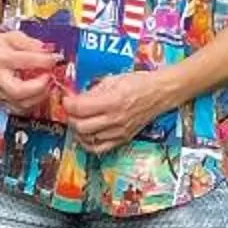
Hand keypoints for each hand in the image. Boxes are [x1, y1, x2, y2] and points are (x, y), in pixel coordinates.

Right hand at [0, 30, 62, 113]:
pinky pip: (19, 110)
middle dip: (40, 86)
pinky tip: (39, 93)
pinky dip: (33, 104)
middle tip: (50, 77)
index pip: (24, 61)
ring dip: (39, 96)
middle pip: (19, 90)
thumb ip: (31, 44)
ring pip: (21, 104)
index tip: (55, 59)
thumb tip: (49, 52)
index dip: (44, 61)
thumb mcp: (12, 37)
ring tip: (48, 84)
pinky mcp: (1, 103)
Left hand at [65, 66, 179, 154]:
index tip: (66, 100)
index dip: (68, 104)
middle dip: (71, 117)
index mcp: (113, 100)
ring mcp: (119, 131)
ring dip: (78, 130)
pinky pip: (99, 148)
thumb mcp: (114, 79)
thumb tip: (77, 98)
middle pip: (80, 126)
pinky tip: (86, 135)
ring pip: (88, 139)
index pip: (80, 108)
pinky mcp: (123, 138)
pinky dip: (88, 143)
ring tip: (78, 121)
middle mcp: (115, 119)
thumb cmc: (139, 83)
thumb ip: (94, 90)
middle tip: (71, 111)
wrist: (160, 93)